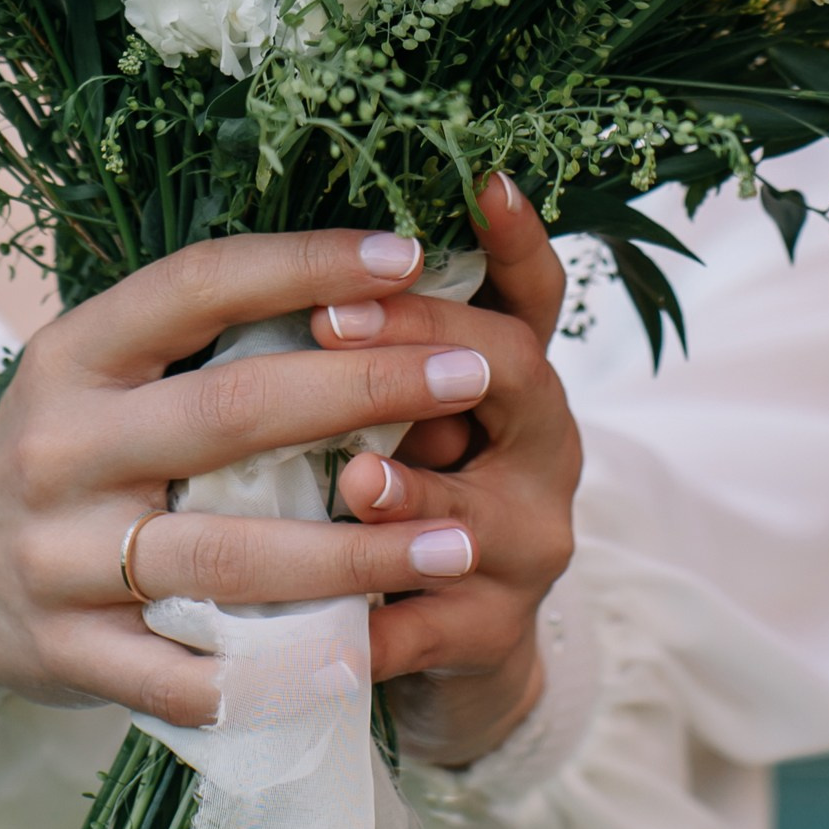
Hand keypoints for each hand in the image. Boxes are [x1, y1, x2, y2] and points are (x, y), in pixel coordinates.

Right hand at [0, 225, 548, 733]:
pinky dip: (283, 672)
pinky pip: (191, 676)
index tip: (408, 255)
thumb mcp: (96, 374)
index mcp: (72, 356)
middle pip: (230, 413)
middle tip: (472, 377)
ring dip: (353, 553)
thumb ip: (198, 342)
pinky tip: (366, 654)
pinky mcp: (72, 656)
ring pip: (226, 558)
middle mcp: (61, 449)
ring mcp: (60, 560)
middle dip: (365, 392)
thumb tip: (364, 282)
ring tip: (455, 543)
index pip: (196, 286)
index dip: (304, 264)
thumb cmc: (65, 453)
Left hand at [319, 173, 577, 766]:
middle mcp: (542, 450)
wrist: (432, 648)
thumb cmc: (393, 495)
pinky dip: (372, 625)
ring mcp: (527, 544)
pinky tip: (322, 624)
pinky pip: (429, 629)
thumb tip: (285, 275)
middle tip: (330, 322)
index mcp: (513, 382)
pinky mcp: (492, 634)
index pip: (531, 294)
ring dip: (412, 495)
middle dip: (420, 342)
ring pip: (475, 514)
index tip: (486, 180)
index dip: (515, 240)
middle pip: (511, 370)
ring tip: (359, 481)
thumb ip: (365, 355)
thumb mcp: (391, 413)